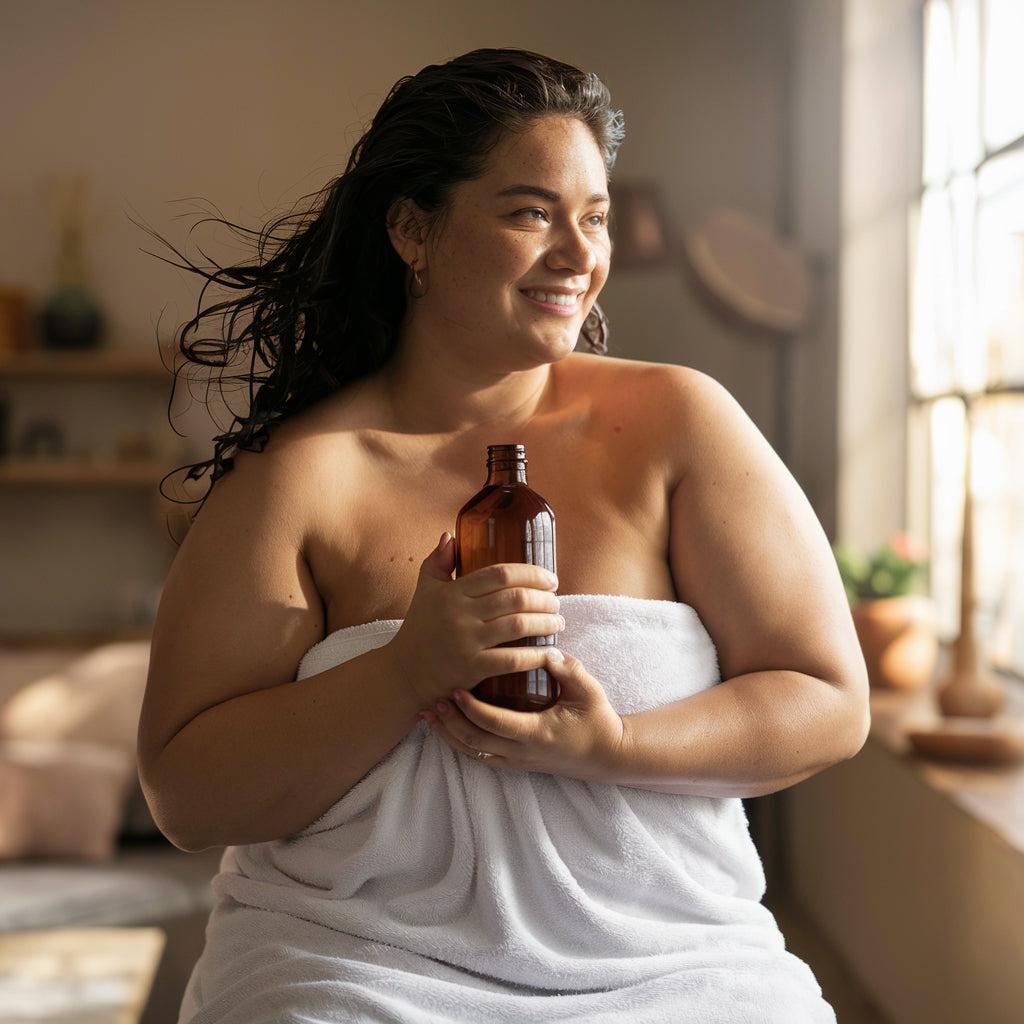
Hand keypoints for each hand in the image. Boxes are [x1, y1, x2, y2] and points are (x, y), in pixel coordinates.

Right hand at [387, 532, 562, 709]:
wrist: (403, 674)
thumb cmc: (419, 629)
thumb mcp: (425, 591)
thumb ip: (438, 562)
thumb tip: (451, 535)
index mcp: (453, 592)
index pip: (500, 574)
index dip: (531, 574)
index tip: (550, 579)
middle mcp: (460, 614)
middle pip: (515, 598)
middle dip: (544, 598)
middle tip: (557, 601)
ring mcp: (466, 642)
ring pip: (518, 625)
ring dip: (546, 622)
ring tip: (558, 622)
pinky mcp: (472, 668)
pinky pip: (512, 660)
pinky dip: (536, 656)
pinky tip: (550, 652)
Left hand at [418, 648, 626, 782]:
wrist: (607, 755)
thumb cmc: (597, 720)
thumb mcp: (588, 691)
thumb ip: (568, 669)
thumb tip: (547, 649)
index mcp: (538, 734)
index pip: (495, 723)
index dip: (472, 708)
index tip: (456, 689)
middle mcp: (522, 752)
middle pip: (475, 743)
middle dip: (450, 722)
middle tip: (433, 700)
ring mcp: (517, 761)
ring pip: (473, 753)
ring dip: (449, 735)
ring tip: (430, 715)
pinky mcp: (515, 763)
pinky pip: (481, 757)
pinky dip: (460, 743)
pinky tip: (447, 728)